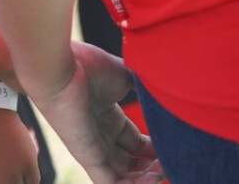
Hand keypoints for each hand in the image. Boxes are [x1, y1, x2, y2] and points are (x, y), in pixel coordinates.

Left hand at [30, 43, 160, 183]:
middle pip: (132, 162)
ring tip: (165, 170)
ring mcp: (93, 147)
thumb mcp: (124, 75)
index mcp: (109, 117)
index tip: (177, 146)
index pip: (137, 144)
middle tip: (174, 160)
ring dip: (147, 178)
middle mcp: (101, 134)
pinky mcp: (86, 155)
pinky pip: (109, 182)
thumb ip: (142, 85)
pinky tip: (153, 178)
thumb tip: (164, 87)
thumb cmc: (86, 66)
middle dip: (155, 166)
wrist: (61, 67)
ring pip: (123, 176)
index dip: (157, 149)